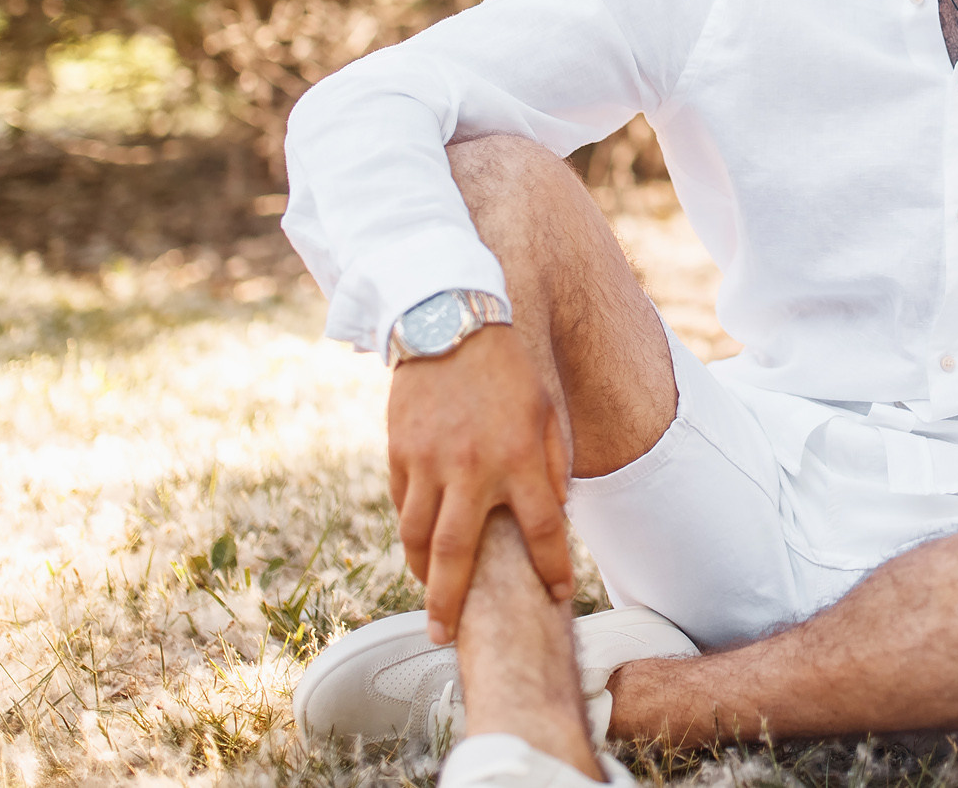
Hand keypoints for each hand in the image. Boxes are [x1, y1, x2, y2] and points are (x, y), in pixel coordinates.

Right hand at [386, 325, 574, 643]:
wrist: (448, 320)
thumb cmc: (507, 369)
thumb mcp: (544, 411)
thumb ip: (551, 465)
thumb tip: (555, 513)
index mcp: (519, 458)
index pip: (543, 531)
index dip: (553, 567)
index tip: (558, 593)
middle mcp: (471, 468)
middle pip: (455, 556)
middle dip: (449, 604)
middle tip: (444, 637)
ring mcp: (428, 461)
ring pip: (415, 536)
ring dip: (421, 573)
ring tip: (430, 595)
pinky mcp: (399, 450)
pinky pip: (401, 502)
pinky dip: (408, 528)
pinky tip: (417, 543)